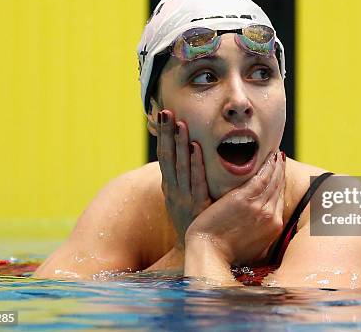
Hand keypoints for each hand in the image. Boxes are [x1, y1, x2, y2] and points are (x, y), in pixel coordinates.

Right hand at [156, 109, 210, 249]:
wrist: (197, 250)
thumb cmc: (193, 220)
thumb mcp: (183, 197)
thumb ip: (185, 177)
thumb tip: (187, 155)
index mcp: (170, 185)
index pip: (164, 154)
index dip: (162, 134)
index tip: (162, 113)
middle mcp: (173, 189)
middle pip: (167, 156)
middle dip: (166, 133)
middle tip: (166, 111)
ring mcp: (184, 196)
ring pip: (180, 164)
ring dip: (179, 142)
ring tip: (179, 123)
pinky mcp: (198, 204)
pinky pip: (196, 180)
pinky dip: (195, 162)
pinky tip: (196, 147)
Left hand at [184, 150, 285, 265]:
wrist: (210, 254)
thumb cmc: (224, 253)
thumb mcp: (251, 247)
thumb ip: (262, 236)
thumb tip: (265, 231)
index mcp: (274, 227)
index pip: (280, 199)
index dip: (280, 184)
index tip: (279, 172)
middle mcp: (271, 216)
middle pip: (279, 187)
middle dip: (280, 171)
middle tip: (279, 157)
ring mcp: (259, 207)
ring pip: (273, 180)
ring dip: (275, 165)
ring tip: (274, 154)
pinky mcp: (245, 198)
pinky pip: (261, 176)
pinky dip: (267, 165)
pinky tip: (268, 155)